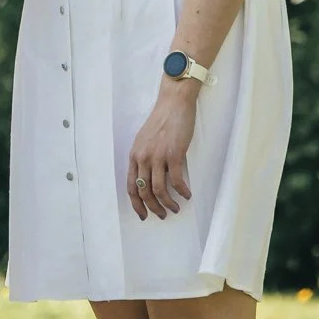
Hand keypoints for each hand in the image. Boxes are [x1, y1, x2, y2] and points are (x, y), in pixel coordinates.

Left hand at [127, 83, 197, 219]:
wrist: (173, 103)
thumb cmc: (162, 121)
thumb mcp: (145, 140)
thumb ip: (145, 158)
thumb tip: (151, 178)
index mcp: (135, 155)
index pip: (131, 186)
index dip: (136, 204)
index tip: (143, 215)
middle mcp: (143, 157)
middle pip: (144, 191)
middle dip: (153, 208)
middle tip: (163, 215)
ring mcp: (158, 156)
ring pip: (158, 189)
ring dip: (168, 204)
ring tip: (176, 209)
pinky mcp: (174, 154)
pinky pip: (176, 181)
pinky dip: (182, 192)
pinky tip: (187, 195)